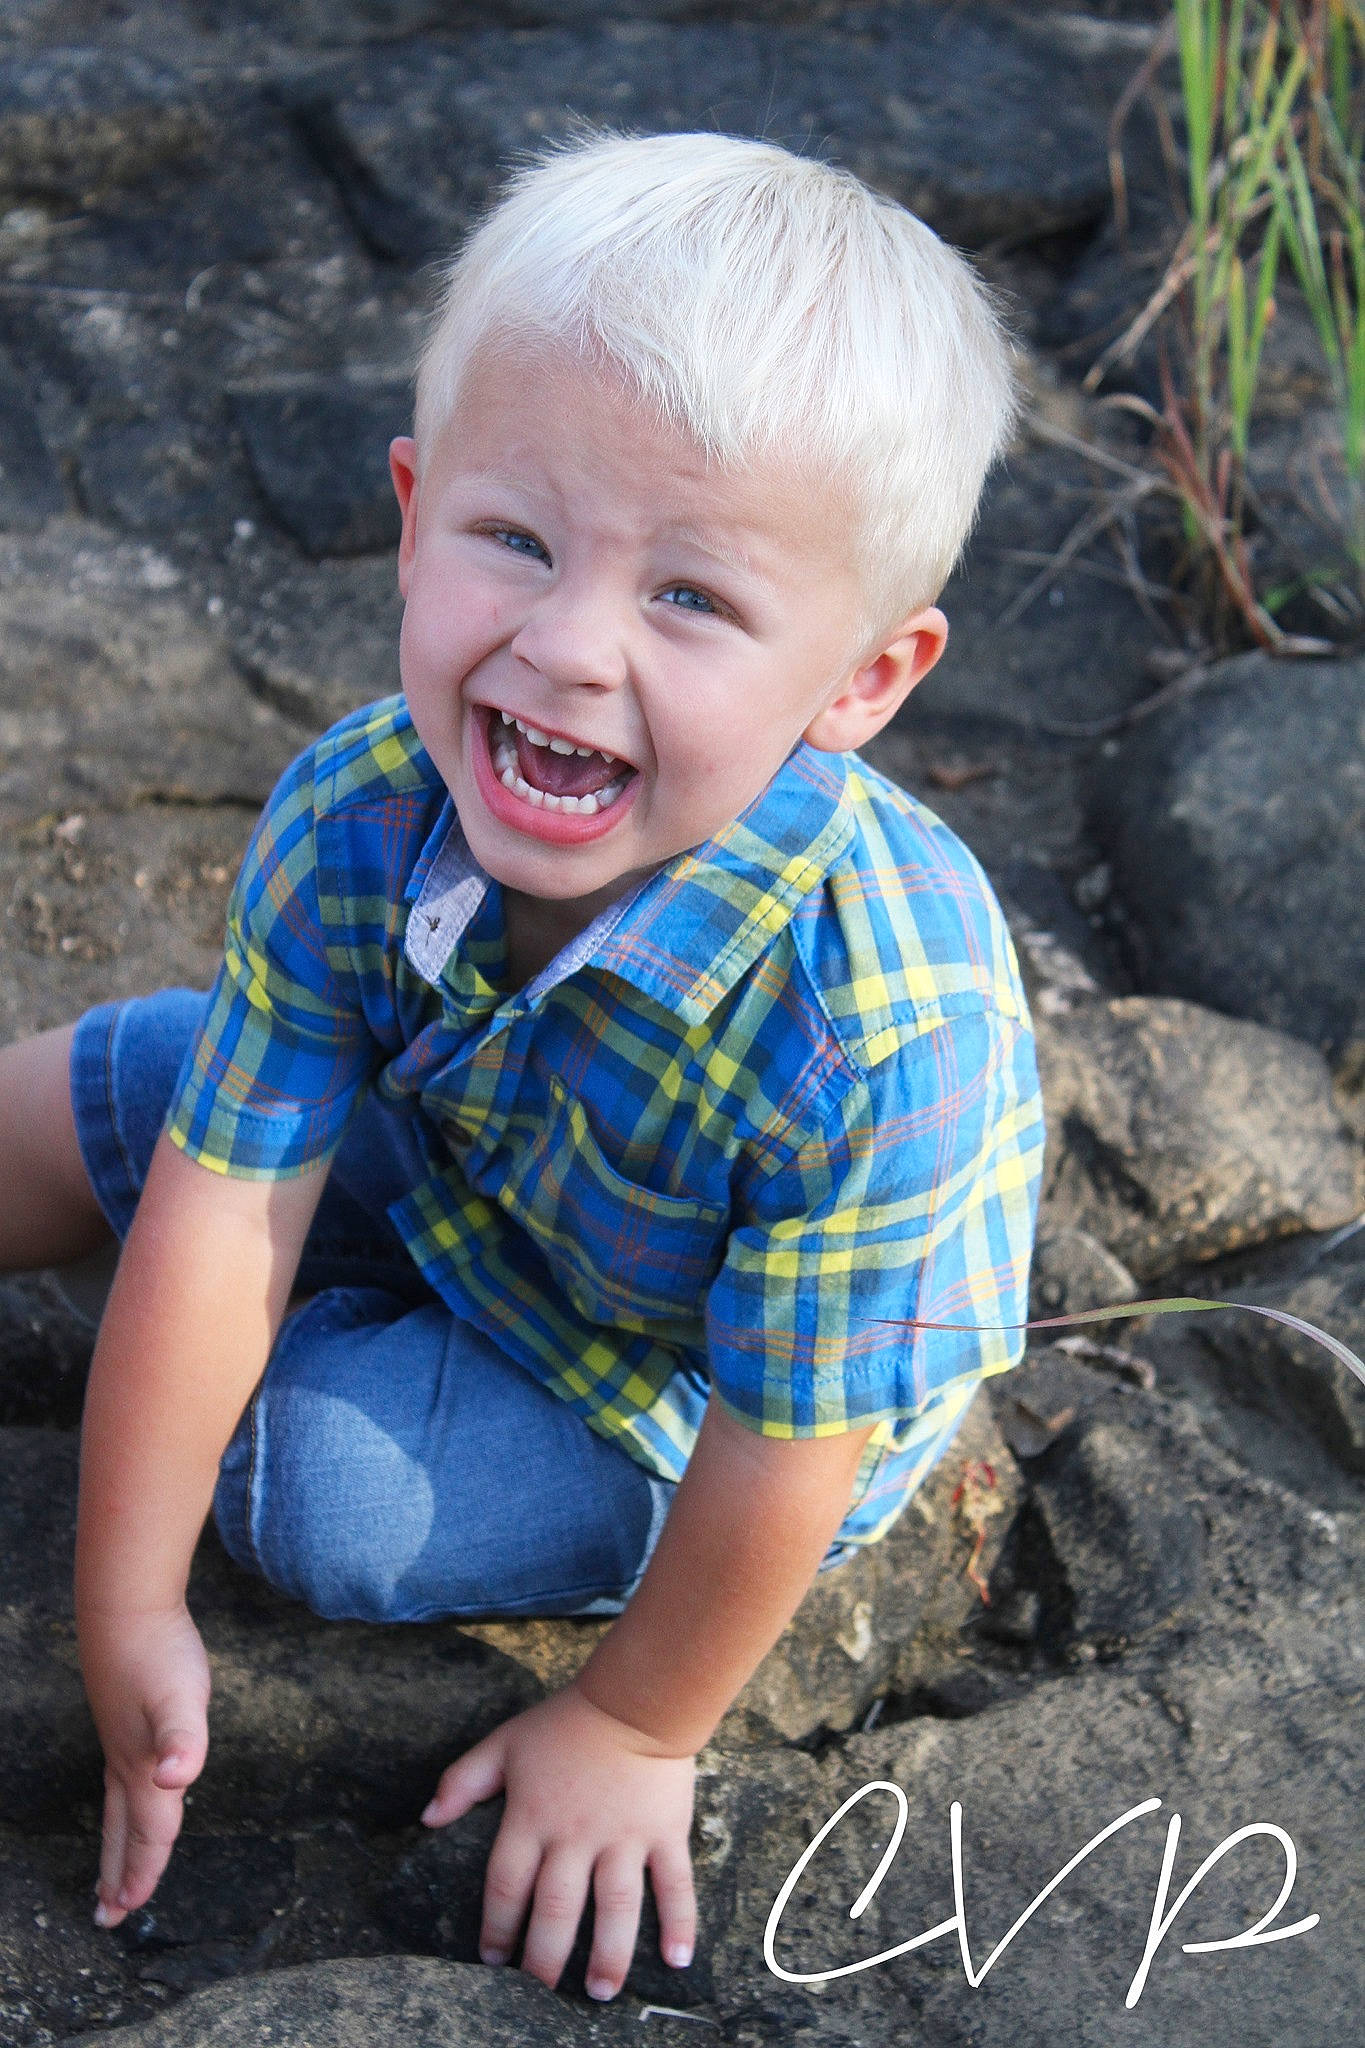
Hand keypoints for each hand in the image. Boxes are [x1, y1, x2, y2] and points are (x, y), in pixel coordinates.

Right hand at [77, 1602, 210, 1927]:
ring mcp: (121, 1740)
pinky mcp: (122, 1718)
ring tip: (109, 1872)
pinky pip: (120, 1777)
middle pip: (124, 1831)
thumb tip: (176, 1779)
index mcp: (145, 1768)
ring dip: (114, 1844)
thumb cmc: (157, 1655)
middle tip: (108, 1916)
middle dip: (120, 1874)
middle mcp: (128, 1761)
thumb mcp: (182, 1698)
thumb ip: (183, 1740)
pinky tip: (132, 1791)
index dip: (144, 1871)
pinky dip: (121, 1803)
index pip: (150, 1832)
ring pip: (117, 1807)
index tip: (130, 1910)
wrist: (126, 1607)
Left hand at [421, 1683, 696, 2000]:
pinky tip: (678, 1960)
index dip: (496, 1927)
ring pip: (615, 1908)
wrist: (636, 1697)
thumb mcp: (505, 1742)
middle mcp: (576, 1835)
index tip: (493, 1961)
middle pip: (557, 1909)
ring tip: (599, 1992)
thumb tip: (426, 1819)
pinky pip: (674, 1884)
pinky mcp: (664, 1832)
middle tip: (539, 1994)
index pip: (506, 1885)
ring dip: (608, 1955)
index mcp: (533, 1817)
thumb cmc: (567, 1721)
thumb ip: (463, 1780)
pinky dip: (679, 1923)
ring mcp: (624, 1837)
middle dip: (545, 1958)